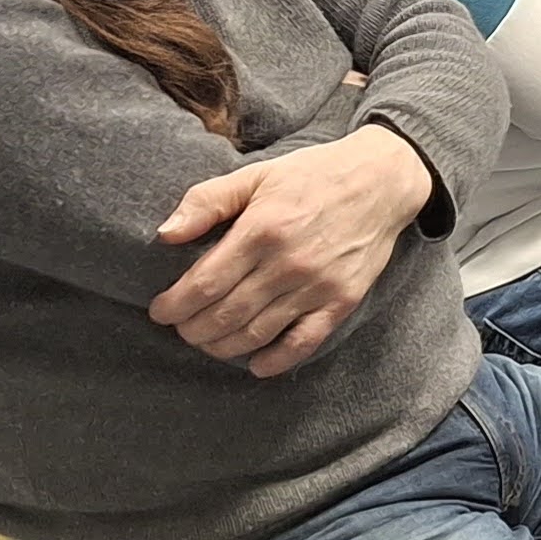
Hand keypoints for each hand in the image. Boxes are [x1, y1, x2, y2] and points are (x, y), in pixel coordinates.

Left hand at [149, 128, 434, 373]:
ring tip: (207, 343)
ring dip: (223, 347)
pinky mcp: (341, 302)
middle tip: (181, 329)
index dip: (175, 305)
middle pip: (225, 315)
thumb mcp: (256, 174)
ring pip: (257, 334)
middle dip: (193, 330)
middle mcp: (287, 264)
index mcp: (261, 230)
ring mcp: (316, 287)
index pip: (204, 283)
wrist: (381, 181)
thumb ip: (207, 201)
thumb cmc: (312, 175)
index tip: (160, 311)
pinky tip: (255, 364)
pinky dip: (275, 361)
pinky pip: (303, 343)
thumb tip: (164, 234)